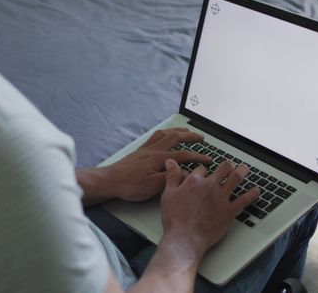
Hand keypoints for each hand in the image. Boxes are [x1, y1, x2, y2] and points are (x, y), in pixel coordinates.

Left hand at [77, 128, 210, 204]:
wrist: (109, 181)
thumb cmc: (129, 185)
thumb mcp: (153, 186)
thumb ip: (171, 178)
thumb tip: (185, 173)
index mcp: (158, 158)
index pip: (183, 155)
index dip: (198, 156)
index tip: (208, 159)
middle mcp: (153, 150)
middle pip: (175, 137)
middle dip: (190, 136)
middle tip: (201, 137)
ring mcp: (146, 149)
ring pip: (165, 134)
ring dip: (177, 131)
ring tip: (186, 130)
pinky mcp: (140, 151)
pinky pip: (155, 136)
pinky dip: (164, 132)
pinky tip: (165, 134)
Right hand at [160, 159, 259, 258]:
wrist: (185, 238)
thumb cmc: (175, 219)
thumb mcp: (168, 194)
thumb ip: (172, 177)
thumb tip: (171, 162)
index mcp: (194, 181)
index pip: (202, 169)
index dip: (204, 171)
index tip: (205, 174)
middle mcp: (210, 186)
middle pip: (223, 168)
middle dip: (227, 165)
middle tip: (230, 166)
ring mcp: (221, 198)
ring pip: (236, 178)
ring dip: (242, 171)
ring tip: (245, 169)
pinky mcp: (229, 211)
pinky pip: (244, 199)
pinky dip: (252, 194)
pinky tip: (256, 191)